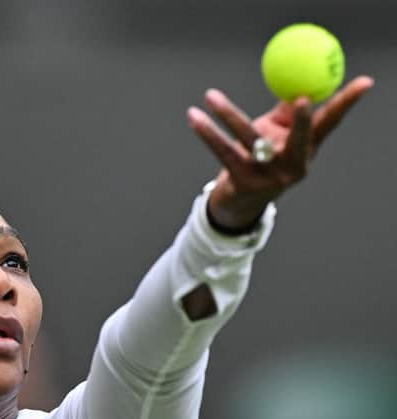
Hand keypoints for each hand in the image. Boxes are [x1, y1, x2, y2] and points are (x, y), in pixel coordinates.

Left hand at [187, 75, 373, 230]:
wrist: (240, 200)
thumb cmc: (262, 158)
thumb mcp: (278, 136)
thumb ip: (286, 112)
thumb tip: (297, 81)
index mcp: (305, 150)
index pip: (329, 123)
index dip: (346, 103)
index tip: (363, 83)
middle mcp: (292, 166)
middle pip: (300, 139)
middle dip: (302, 120)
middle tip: (300, 98)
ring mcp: (268, 176)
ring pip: (250, 139)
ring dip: (228, 114)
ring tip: (210, 96)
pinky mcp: (242, 182)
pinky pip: (223, 151)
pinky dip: (207, 132)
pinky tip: (194, 116)